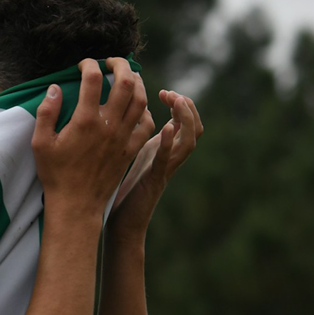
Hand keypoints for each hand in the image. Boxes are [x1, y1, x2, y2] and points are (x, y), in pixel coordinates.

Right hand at [32, 58, 154, 220]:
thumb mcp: (40, 143)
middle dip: (121, 65)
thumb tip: (55, 87)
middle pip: (125, 83)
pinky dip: (144, 110)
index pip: (93, 79)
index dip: (89, 64)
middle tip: (112, 62)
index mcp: (85, 121)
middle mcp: (108, 125)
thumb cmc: (56, 174)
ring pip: (140, 100)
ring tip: (128, 77)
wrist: (77, 204)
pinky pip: (146, 124)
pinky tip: (136, 107)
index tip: (83, 64)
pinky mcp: (131, 150)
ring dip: (137, 83)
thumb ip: (46, 112)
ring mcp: (123, 137)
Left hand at [109, 89, 202, 240]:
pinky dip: (169, 143)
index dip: (180, 102)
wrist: (119, 223)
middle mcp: (169, 158)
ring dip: (186, 119)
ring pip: (189, 142)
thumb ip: (132, 133)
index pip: (185, 121)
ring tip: (176, 102)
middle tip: (170, 94)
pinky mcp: (154, 180)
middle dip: (187, 107)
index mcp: (162, 149)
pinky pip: (167, 160)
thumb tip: (123, 107)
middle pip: (195, 129)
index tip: (163, 91)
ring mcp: (164, 169)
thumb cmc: (118, 189)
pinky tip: (166, 128)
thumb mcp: (127, 153)